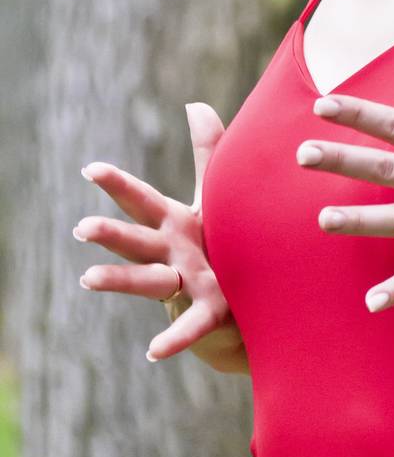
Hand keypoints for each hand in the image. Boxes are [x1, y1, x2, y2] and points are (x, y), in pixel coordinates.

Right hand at [76, 102, 248, 369]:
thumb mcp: (215, 196)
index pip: (142, 201)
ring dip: (119, 280)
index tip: (90, 169)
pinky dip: (173, 339)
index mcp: (174, 225)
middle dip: (110, 233)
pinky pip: (189, 327)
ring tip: (88, 279)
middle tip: (82, 227)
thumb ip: (208, 153)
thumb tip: (194, 105)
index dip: (117, 184)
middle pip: (136, 241)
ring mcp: (184, 286)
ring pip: (148, 282)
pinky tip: (153, 351)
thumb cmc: (224, 242)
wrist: (247, 298)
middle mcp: (170, 255)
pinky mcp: (207, 313)